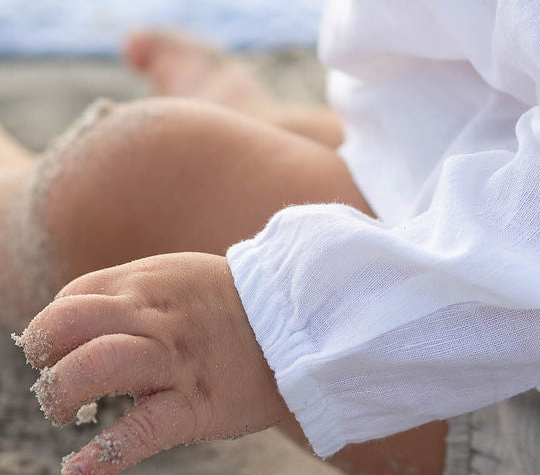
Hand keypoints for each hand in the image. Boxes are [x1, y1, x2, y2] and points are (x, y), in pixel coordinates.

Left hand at [16, 252, 292, 474]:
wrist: (301, 322)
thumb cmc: (230, 304)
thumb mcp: (178, 278)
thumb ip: (131, 296)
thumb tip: (76, 323)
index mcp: (147, 283)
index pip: (71, 300)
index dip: (55, 330)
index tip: (63, 354)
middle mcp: (155, 315)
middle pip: (69, 322)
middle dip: (43, 354)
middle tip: (54, 382)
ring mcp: (175, 359)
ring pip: (96, 365)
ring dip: (63, 394)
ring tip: (67, 412)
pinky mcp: (197, 404)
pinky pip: (140, 429)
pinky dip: (102, 455)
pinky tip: (79, 469)